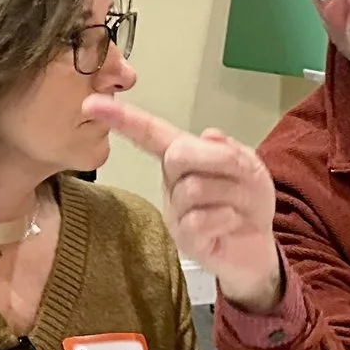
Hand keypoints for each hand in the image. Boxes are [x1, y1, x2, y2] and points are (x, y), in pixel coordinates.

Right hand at [84, 97, 283, 310]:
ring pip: (194, 188)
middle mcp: (171, 182)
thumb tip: (208, 135)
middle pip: (177, 155)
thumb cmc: (246, 202)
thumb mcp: (247, 167)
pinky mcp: (183, 239)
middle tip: (243, 175)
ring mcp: (174, 212)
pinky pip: (199, 219)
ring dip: (232, 193)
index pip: (150, 133)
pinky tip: (232, 223)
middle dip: (218, 160)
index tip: (91, 103)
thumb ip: (229, 149)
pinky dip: (227, 217)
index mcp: (181, 158)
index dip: (123, 118)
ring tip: (239, 206)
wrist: (258, 246)